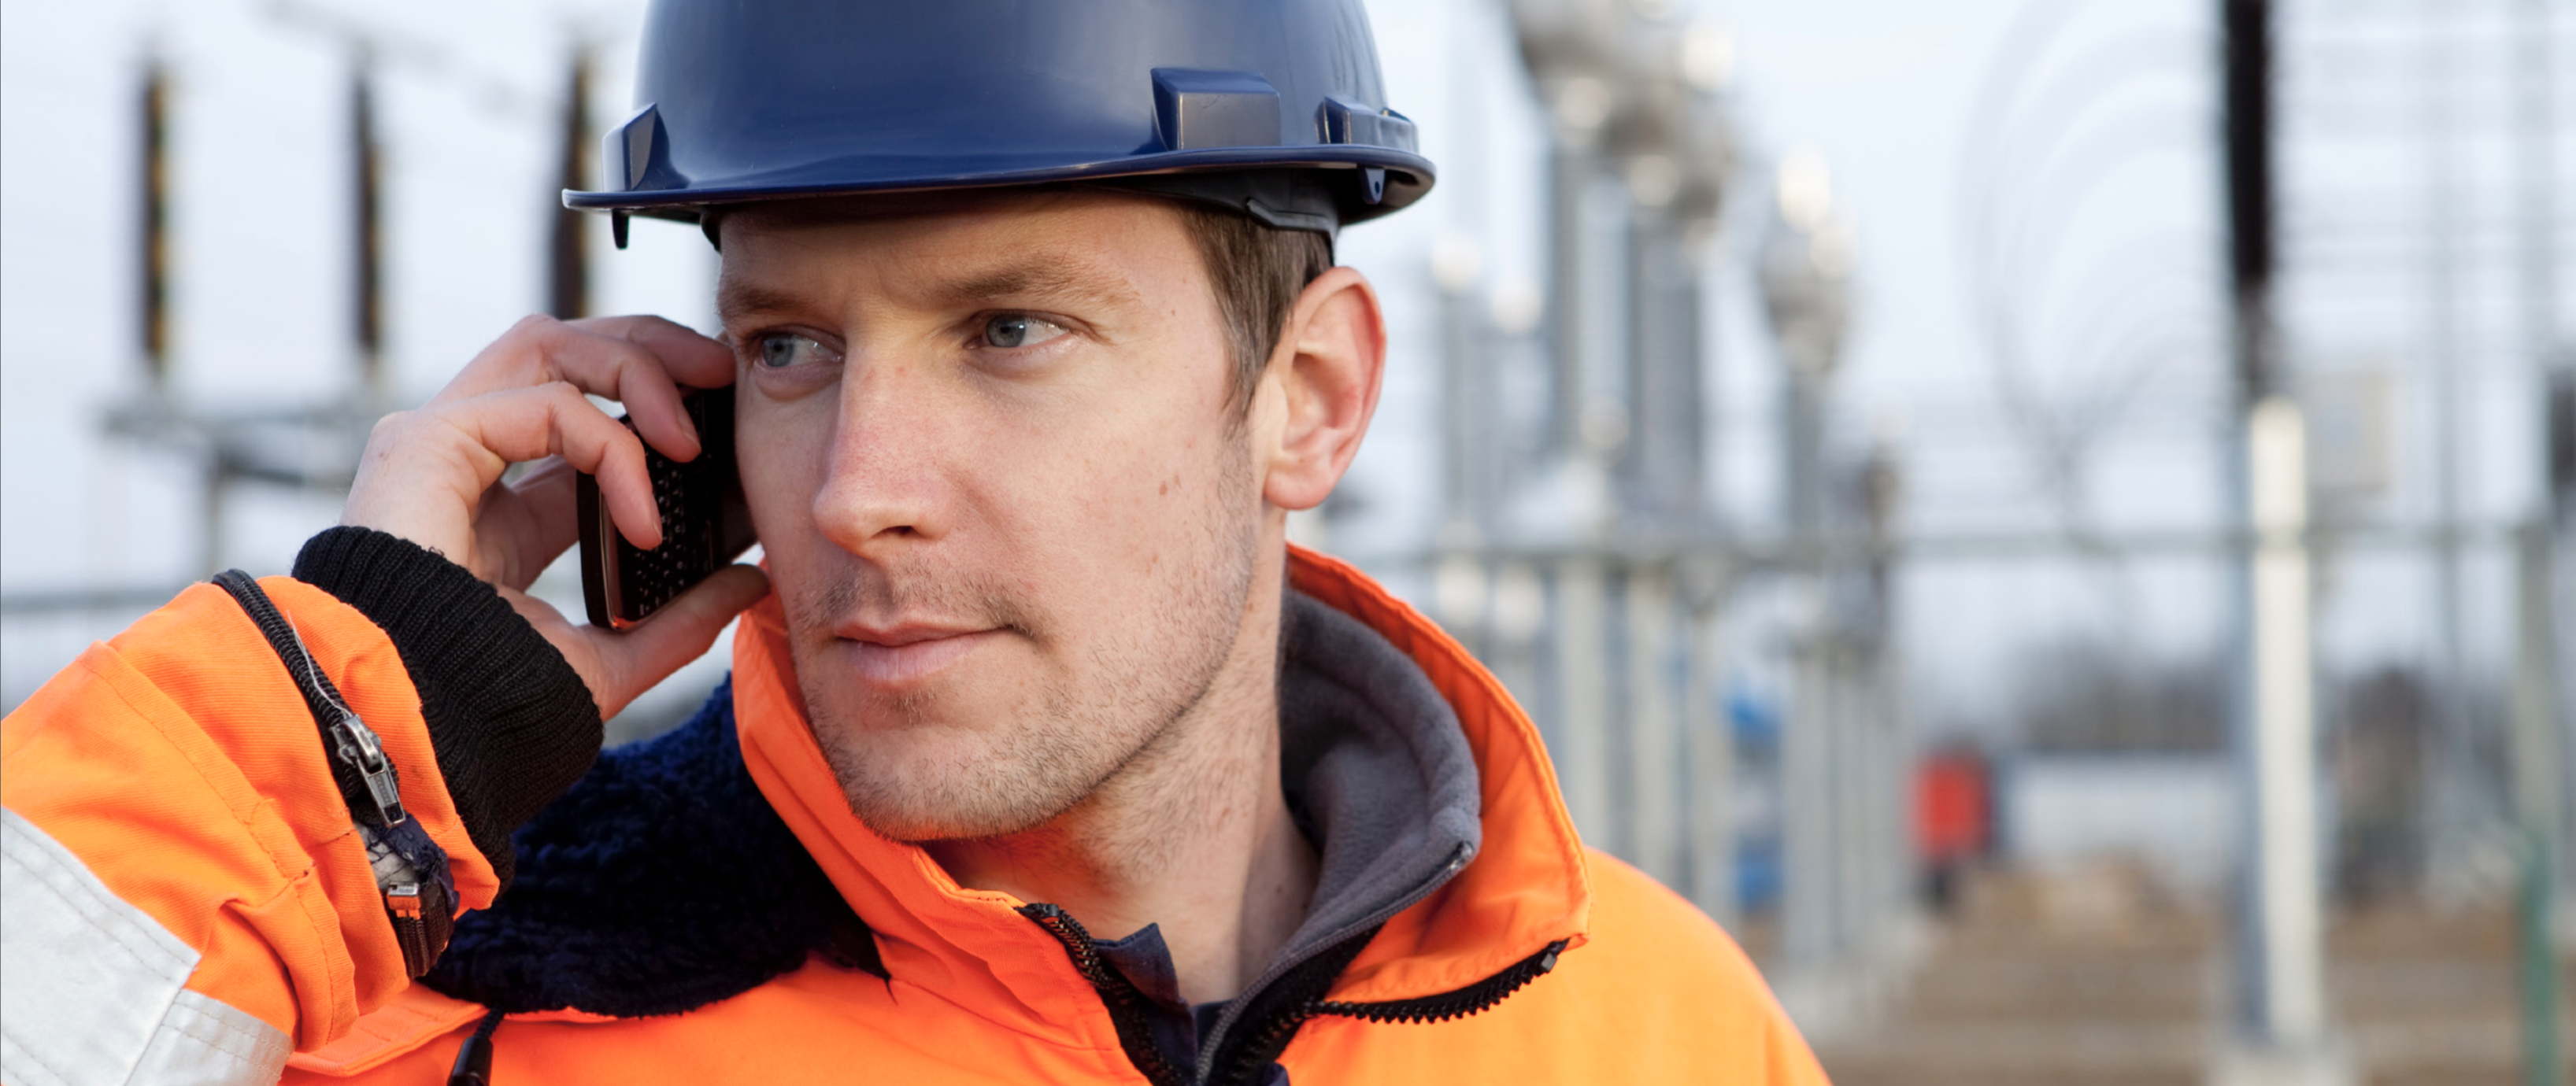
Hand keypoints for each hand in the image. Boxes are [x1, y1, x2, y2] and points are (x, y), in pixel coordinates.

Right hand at [342, 314, 771, 718]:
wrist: (416, 732)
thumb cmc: (487, 705)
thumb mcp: (608, 658)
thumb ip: (679, 618)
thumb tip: (751, 579)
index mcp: (505, 506)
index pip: (587, 413)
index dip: (662, 404)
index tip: (733, 424)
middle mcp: (467, 458)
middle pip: (563, 349)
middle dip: (653, 346)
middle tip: (728, 374)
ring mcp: (438, 441)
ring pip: (548, 343)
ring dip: (639, 366)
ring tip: (698, 431)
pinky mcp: (424, 441)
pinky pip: (548, 405)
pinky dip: (614, 452)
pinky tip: (644, 524)